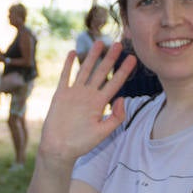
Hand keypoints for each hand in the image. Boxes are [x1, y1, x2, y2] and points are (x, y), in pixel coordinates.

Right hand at [36, 43, 135, 163]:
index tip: (133, 59)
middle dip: (110, 58)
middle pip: (102, 72)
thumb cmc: (81, 144)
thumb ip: (116, 117)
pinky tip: (73, 53)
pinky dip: (68, 65)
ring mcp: (74, 94)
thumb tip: (122, 98)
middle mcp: (88, 96)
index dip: (124, 71)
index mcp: (100, 104)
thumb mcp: (103, 133)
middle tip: (119, 44)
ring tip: (99, 42)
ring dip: (92, 56)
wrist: (59, 149)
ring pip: (85, 70)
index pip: (115, 83)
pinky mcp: (61, 95)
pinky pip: (65, 76)